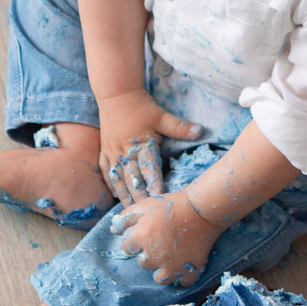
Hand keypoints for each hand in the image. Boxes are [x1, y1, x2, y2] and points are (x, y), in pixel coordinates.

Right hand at [96, 89, 201, 204]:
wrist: (116, 93)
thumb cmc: (141, 106)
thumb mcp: (162, 116)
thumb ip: (180, 127)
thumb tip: (201, 130)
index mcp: (141, 144)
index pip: (148, 167)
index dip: (154, 182)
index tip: (159, 196)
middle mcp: (126, 151)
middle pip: (132, 178)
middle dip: (139, 195)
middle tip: (145, 212)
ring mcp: (113, 151)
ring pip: (118, 178)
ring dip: (124, 194)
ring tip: (130, 211)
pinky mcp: (106, 149)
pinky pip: (106, 169)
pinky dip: (110, 183)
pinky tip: (115, 194)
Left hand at [110, 190, 221, 285]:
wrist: (203, 208)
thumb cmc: (173, 203)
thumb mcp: (146, 204)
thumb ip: (126, 217)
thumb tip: (113, 230)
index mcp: (142, 237)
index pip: (127, 246)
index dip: (134, 238)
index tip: (145, 230)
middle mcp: (154, 256)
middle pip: (142, 262)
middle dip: (147, 252)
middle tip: (159, 239)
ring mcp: (173, 265)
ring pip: (159, 278)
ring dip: (160, 269)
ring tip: (167, 256)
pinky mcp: (190, 269)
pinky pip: (183, 282)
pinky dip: (182, 277)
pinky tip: (182, 266)